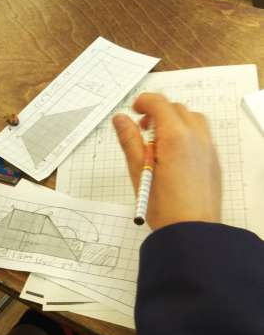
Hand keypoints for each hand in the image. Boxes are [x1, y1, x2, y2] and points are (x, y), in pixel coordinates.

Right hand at [113, 93, 220, 229]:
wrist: (192, 231)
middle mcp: (196, 138)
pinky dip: (187, 134)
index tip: (134, 110)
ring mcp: (208, 149)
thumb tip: (121, 120)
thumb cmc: (166, 208)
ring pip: (193, 119)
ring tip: (159, 142)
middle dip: (158, 113)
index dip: (143, 102)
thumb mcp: (139, 172)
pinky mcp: (213, 161)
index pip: (159, 104)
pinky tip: (174, 155)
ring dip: (175, 121)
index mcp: (176, 137)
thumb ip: (130, 141)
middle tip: (142, 129)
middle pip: (177, 109)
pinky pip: (202, 135)